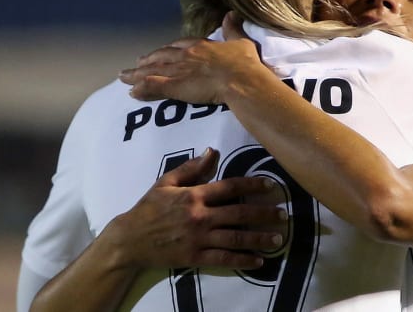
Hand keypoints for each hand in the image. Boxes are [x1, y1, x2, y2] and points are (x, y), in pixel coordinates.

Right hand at [102, 148, 285, 269]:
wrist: (130, 239)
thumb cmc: (148, 208)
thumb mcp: (166, 182)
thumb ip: (190, 168)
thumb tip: (212, 151)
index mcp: (194, 195)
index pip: (229, 187)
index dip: (252, 185)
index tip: (270, 185)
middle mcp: (200, 216)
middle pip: (239, 213)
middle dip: (264, 214)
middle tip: (283, 215)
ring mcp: (198, 238)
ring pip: (235, 238)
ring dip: (259, 239)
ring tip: (278, 239)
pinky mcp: (195, 257)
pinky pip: (224, 259)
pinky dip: (242, 260)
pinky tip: (259, 261)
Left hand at [119, 12, 268, 102]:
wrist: (241, 79)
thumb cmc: (245, 63)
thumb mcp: (241, 42)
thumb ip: (233, 29)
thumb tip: (232, 13)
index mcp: (201, 46)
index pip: (179, 45)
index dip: (168, 50)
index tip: (160, 52)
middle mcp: (186, 56)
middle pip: (160, 57)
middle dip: (147, 60)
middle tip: (136, 63)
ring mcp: (179, 70)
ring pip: (152, 71)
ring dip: (136, 74)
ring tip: (124, 77)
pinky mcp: (175, 85)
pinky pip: (153, 86)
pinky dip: (141, 88)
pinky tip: (132, 92)